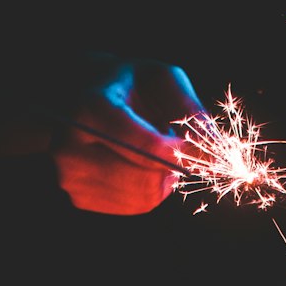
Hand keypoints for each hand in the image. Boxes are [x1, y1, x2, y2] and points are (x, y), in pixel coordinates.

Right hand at [51, 53, 206, 214]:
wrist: (75, 96)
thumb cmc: (125, 84)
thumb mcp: (158, 77)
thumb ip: (188, 107)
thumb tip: (214, 147)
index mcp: (90, 108)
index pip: (149, 149)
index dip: (183, 153)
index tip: (199, 147)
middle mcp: (72, 146)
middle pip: (148, 179)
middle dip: (174, 167)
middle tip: (175, 147)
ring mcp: (72, 177)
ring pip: (144, 197)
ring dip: (163, 179)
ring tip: (155, 154)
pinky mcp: (79, 197)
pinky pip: (135, 207)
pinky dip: (149, 191)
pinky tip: (140, 167)